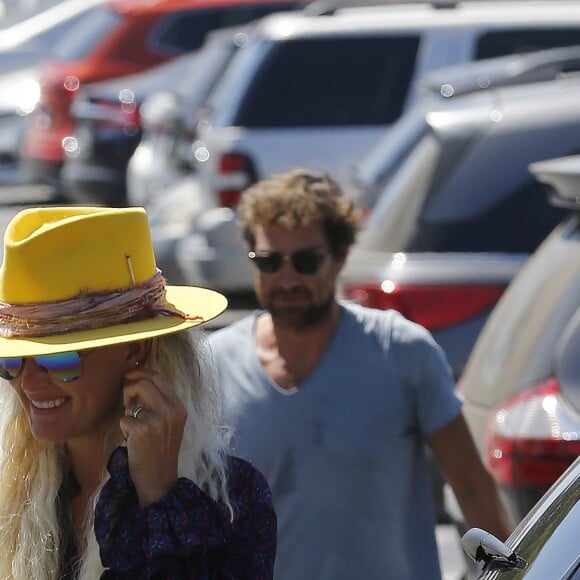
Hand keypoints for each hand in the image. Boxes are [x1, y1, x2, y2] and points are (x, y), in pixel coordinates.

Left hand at [120, 368, 186, 505]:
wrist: (159, 479)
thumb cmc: (161, 450)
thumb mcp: (170, 424)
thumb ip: (161, 404)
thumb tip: (140, 382)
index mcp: (180, 408)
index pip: (161, 378)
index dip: (143, 372)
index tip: (131, 374)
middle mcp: (172, 411)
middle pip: (146, 382)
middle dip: (131, 385)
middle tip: (126, 397)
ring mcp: (158, 420)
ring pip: (134, 398)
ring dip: (127, 406)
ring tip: (131, 422)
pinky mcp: (142, 431)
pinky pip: (124, 418)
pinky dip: (124, 428)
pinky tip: (132, 441)